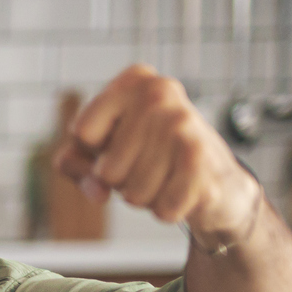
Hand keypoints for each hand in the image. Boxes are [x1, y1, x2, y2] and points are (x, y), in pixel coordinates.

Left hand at [53, 65, 261, 239]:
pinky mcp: (201, 157)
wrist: (218, 178)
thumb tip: (96, 188)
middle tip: (148, 165)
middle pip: (107, 170)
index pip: (82, 133)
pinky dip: (167, 210)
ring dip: (145, 197)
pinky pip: (161, 208)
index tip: (119, 145)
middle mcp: (159, 91)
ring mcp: (183, 122)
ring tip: (166, 176)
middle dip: (122, 182)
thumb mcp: (101, 151)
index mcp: (134, 80)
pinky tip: (184, 189)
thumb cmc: (150, 159)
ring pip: (132, 193)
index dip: (93, 153)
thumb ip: (73, 161)